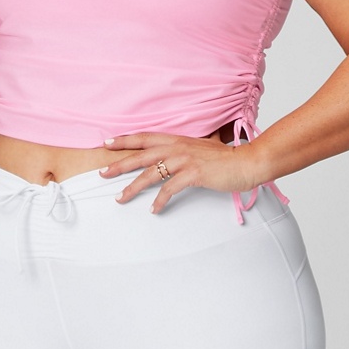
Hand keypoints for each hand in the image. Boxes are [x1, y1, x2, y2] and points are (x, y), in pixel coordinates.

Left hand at [98, 132, 257, 212]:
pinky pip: (169, 189)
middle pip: (141, 155)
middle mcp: (178, 147)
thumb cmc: (226, 158)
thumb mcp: (202, 148)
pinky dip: (159, 201)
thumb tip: (175, 156)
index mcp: (178, 140)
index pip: (145, 137)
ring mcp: (185, 160)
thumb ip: (186, 150)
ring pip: (151, 173)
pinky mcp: (193, 174)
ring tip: (119, 198)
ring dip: (132, 187)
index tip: (107, 143)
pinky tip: (153, 210)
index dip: (125, 140)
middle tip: (102, 173)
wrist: (247, 162)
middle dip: (119, 164)